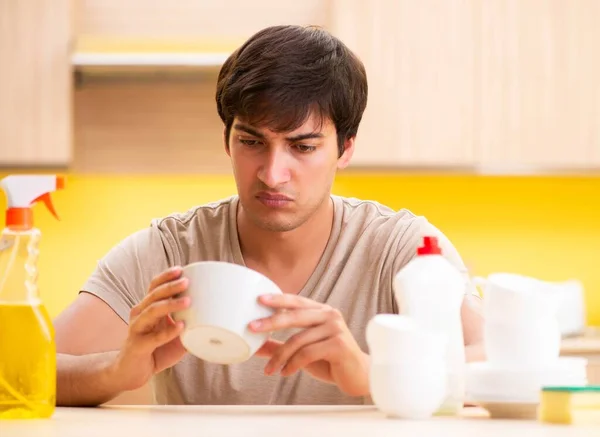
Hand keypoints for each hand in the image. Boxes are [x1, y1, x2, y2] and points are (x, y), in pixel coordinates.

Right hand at [114, 266, 190, 390]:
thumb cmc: (154, 350)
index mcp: (148, 308)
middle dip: (170, 287)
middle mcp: (140, 315)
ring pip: (151, 312)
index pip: (154, 287)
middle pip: (153, 295)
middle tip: (186, 281)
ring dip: (170, 305)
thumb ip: (189, 326)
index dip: (165, 277)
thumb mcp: (174, 335)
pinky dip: (167, 332)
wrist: (131, 373)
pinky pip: (153, 338)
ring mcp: (137, 329)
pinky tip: (180, 327)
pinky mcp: (138, 346)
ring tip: (187, 301)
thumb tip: (213, 318)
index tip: (181, 269)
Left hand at [250, 294, 369, 396]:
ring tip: (270, 369)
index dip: (278, 299)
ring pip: (298, 339)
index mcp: (322, 311)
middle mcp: (330, 315)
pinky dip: (293, 364)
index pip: (297, 301)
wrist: (359, 376)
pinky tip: (285, 372)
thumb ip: (281, 346)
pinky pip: (308, 353)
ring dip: (280, 356)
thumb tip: (256, 346)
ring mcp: (336, 329)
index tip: (260, 299)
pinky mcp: (339, 345)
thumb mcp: (303, 351)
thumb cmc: (331, 361)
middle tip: (252, 327)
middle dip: (271, 322)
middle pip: (295, 316)